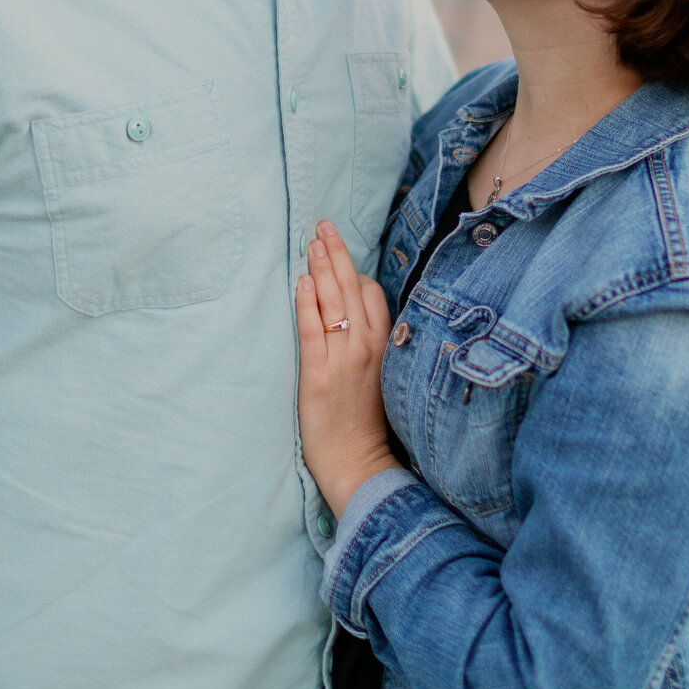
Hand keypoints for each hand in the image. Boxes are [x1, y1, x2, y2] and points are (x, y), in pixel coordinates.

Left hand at [295, 220, 399, 519]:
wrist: (358, 463)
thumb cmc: (368, 423)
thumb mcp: (383, 378)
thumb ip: (375, 346)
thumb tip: (358, 318)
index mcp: (386, 347)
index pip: (375, 294)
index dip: (356, 272)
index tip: (339, 255)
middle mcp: (368, 347)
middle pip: (353, 288)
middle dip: (337, 253)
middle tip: (323, 226)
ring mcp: (344, 359)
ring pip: (335, 302)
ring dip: (323, 267)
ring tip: (312, 241)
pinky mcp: (319, 374)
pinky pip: (313, 330)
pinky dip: (308, 303)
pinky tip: (303, 281)